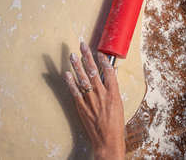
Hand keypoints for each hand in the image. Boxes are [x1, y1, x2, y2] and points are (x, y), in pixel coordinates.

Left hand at [63, 42, 124, 159]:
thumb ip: (113, 90)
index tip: (99, 52)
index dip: (103, 60)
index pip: (109, 71)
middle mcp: (102, 94)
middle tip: (82, 46)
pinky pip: (75, 92)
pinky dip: (70, 82)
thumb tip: (111, 77)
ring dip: (76, 66)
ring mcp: (91, 100)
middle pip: (94, 71)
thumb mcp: (119, 105)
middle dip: (87, 57)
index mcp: (114, 93)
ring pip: (83, 79)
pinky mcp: (82, 107)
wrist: (107, 141)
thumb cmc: (115, 124)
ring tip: (72, 55)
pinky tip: (66, 74)